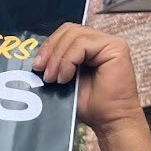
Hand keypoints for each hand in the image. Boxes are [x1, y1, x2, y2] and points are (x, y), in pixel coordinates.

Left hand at [31, 22, 150, 150]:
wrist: (108, 120)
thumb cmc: (90, 105)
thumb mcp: (63, 79)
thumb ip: (54, 64)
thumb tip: (35, 58)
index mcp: (87, 46)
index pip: (64, 33)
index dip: (48, 46)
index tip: (36, 66)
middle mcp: (99, 41)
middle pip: (68, 30)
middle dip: (51, 49)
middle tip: (42, 71)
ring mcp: (108, 43)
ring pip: (74, 36)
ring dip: (58, 58)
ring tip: (54, 78)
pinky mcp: (115, 48)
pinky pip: (83, 45)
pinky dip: (68, 60)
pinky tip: (65, 77)